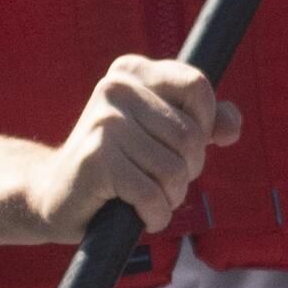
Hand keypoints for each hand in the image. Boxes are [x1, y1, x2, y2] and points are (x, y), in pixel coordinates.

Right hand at [19, 53, 237, 239]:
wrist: (56, 194)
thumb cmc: (118, 163)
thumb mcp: (162, 134)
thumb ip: (204, 123)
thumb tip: (231, 126)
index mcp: (133, 72)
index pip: (196, 86)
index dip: (205, 124)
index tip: (184, 146)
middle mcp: (116, 88)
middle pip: (190, 135)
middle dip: (188, 170)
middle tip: (162, 181)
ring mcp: (104, 122)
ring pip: (174, 169)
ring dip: (171, 197)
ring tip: (150, 199)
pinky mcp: (96, 158)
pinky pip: (151, 194)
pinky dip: (155, 215)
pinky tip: (142, 216)